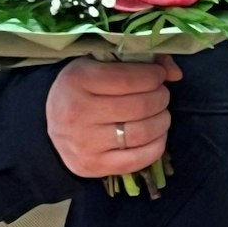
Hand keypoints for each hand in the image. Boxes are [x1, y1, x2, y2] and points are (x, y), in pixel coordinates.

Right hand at [44, 55, 181, 177]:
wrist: (51, 122)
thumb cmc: (84, 88)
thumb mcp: (103, 64)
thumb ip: (142, 61)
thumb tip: (176, 74)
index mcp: (78, 80)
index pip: (131, 79)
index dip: (155, 76)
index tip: (158, 76)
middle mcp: (77, 113)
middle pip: (142, 106)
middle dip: (161, 97)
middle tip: (160, 95)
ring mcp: (84, 143)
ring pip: (143, 132)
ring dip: (162, 121)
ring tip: (158, 114)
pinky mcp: (92, 166)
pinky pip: (139, 159)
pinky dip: (157, 145)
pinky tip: (154, 135)